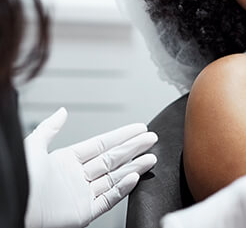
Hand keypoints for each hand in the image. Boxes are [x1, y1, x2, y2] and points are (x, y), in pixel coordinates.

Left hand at [24, 107, 156, 227]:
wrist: (16, 208)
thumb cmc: (20, 180)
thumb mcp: (33, 146)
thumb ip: (49, 128)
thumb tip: (62, 112)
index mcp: (65, 161)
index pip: (101, 144)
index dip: (121, 135)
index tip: (139, 128)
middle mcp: (76, 177)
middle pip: (112, 159)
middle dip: (133, 147)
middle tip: (151, 138)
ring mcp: (82, 195)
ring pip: (115, 178)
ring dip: (134, 167)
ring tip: (151, 157)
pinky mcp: (84, 213)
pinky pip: (108, 198)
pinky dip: (123, 188)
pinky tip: (135, 176)